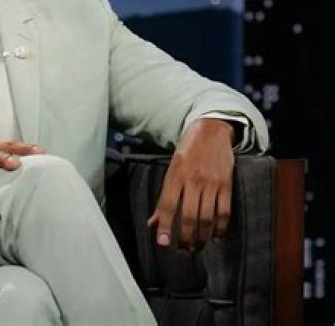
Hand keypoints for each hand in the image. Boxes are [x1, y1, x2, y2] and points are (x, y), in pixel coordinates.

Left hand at [147, 119, 233, 250]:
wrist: (211, 129)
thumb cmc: (188, 150)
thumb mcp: (171, 167)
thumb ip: (164, 196)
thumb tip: (153, 222)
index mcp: (175, 174)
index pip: (168, 205)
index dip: (165, 226)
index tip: (163, 243)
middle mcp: (193, 179)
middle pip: (188, 216)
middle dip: (184, 238)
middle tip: (182, 251)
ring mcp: (211, 182)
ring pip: (206, 217)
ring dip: (201, 237)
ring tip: (197, 247)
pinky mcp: (226, 184)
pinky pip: (224, 211)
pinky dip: (220, 228)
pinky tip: (216, 236)